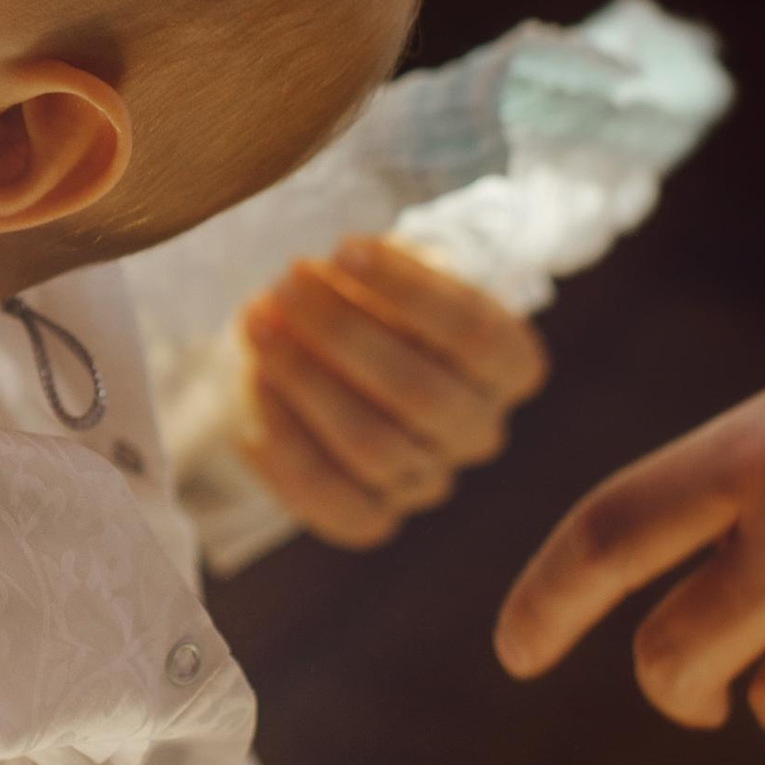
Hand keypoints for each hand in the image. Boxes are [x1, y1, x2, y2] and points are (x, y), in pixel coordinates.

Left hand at [238, 235, 546, 548]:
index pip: (473, 332)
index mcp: (508, 364)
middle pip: (420, 393)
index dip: (409, 290)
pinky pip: (331, 497)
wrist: (328, 360)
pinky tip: (256, 385)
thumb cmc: (371, 301)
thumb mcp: (388, 270)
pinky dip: (286, 442)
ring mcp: (429, 480)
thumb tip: (334, 274)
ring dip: (304, 380)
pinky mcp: (373, 516)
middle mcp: (478, 429)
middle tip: (286, 284)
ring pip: (372, 446)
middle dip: (343, 333)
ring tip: (258, 324)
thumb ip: (375, 271)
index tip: (346, 247)